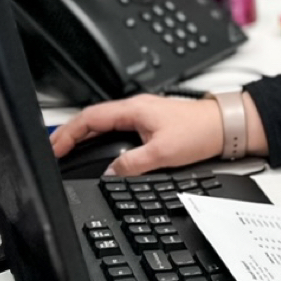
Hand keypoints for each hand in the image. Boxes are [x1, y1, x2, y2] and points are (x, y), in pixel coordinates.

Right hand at [49, 94, 223, 174]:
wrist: (226, 126)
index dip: (68, 134)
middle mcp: (137, 108)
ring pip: (106, 123)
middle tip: (55, 152)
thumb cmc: (201, 131)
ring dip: (86, 136)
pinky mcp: (152, 123)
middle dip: (71, 135)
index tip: (54, 149)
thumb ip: (132, 164)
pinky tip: (100, 150)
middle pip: (94, 119)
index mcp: (134, 109)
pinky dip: (103, 138)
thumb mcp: (163, 152)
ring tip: (70, 152)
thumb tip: (109, 173)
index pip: (90, 118)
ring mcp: (144, 114)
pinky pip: (118, 128)